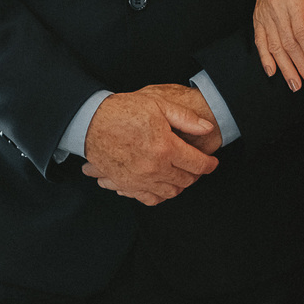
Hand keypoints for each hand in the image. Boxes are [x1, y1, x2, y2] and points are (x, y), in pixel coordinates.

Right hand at [82, 86, 219, 206]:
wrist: (91, 122)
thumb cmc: (124, 111)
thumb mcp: (159, 105)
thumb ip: (186, 118)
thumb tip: (207, 128)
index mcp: (166, 148)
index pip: (198, 164)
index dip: (210, 164)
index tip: (212, 162)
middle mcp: (155, 168)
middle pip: (186, 181)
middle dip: (196, 175)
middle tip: (197, 166)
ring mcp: (140, 179)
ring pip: (170, 192)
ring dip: (180, 186)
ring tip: (181, 175)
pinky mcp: (127, 185)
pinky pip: (150, 199)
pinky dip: (160, 195)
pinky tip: (162, 185)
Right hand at [253, 0, 303, 91]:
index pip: (302, 31)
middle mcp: (276, 6)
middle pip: (288, 42)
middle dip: (300, 66)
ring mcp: (264, 12)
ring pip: (274, 45)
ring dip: (285, 68)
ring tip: (295, 85)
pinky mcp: (257, 16)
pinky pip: (259, 40)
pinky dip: (264, 57)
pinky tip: (272, 72)